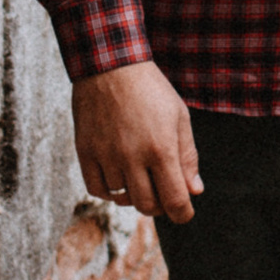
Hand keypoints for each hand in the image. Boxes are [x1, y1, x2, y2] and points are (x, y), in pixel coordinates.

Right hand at [72, 61, 201, 223]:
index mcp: (161, 148)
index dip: (183, 213)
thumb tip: (194, 191)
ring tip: (141, 176)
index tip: (184, 213)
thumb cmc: (151, 90)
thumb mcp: (179, 117)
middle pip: (147, 205)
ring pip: (122, 198)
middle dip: (160, 206)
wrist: (111, 66)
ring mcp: (106, 156)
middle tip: (163, 192)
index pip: (175, 200)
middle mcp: (132, 157)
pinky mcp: (85, 152)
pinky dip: (110, 190)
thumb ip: (188, 157)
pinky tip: (119, 175)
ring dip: (134, 194)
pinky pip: (97, 189)